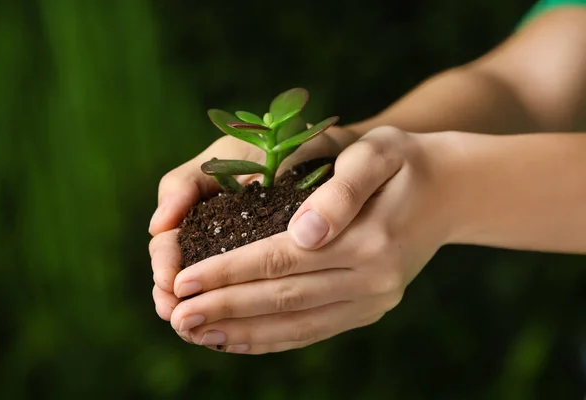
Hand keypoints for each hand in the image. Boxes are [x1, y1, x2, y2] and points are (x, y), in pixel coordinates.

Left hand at [168, 127, 457, 353]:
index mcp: (370, 240)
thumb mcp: (377, 153)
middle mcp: (373, 280)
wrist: (450, 190)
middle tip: (174, 316)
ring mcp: (373, 301)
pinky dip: (273, 339)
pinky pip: (314, 331)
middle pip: (282, 299)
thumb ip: (341, 191)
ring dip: (242, 333)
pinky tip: (239, 340)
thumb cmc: (403, 162)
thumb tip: (305, 235)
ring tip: (196, 334)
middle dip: (224, 308)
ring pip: (296, 325)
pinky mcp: (369, 309)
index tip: (182, 281)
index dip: (228, 272)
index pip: (281, 261)